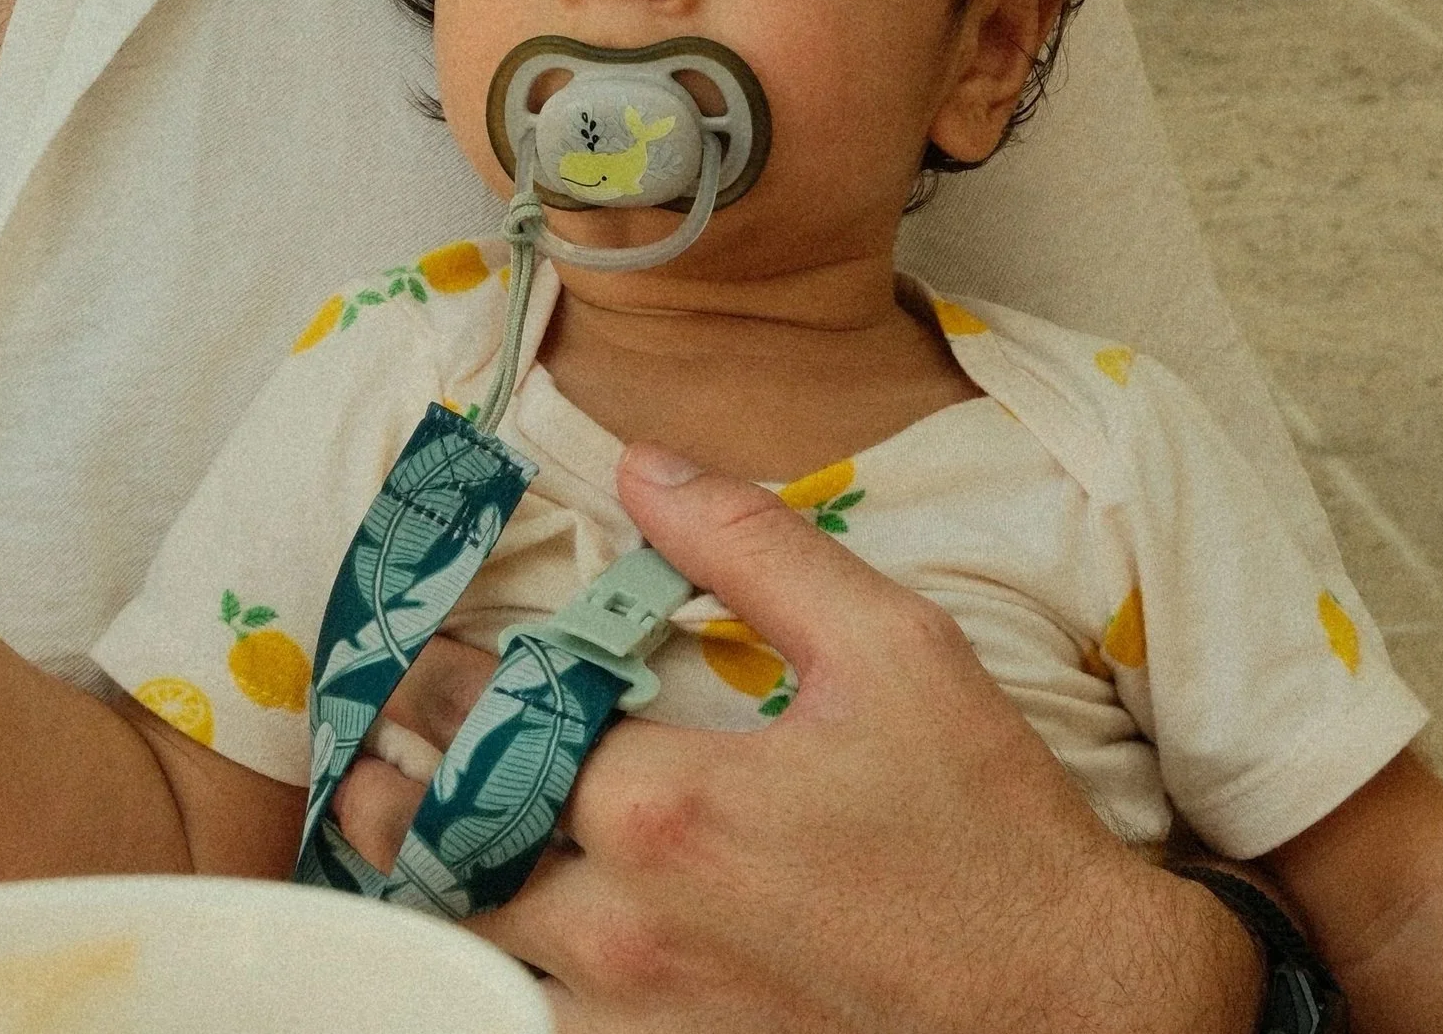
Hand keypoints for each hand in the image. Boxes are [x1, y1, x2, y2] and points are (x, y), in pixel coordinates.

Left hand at [332, 448, 1264, 1032]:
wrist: (1076, 1017)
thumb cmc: (987, 834)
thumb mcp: (891, 648)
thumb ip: (751, 545)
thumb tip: (640, 465)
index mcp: (665, 805)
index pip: (484, 724)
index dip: (427, 682)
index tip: (401, 653)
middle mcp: (625, 925)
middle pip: (448, 847)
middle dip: (395, 787)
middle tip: (365, 746)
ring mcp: (640, 1021)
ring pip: (475, 950)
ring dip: (435, 884)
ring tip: (405, 830)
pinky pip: (537, 1022)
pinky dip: (501, 971)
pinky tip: (505, 929)